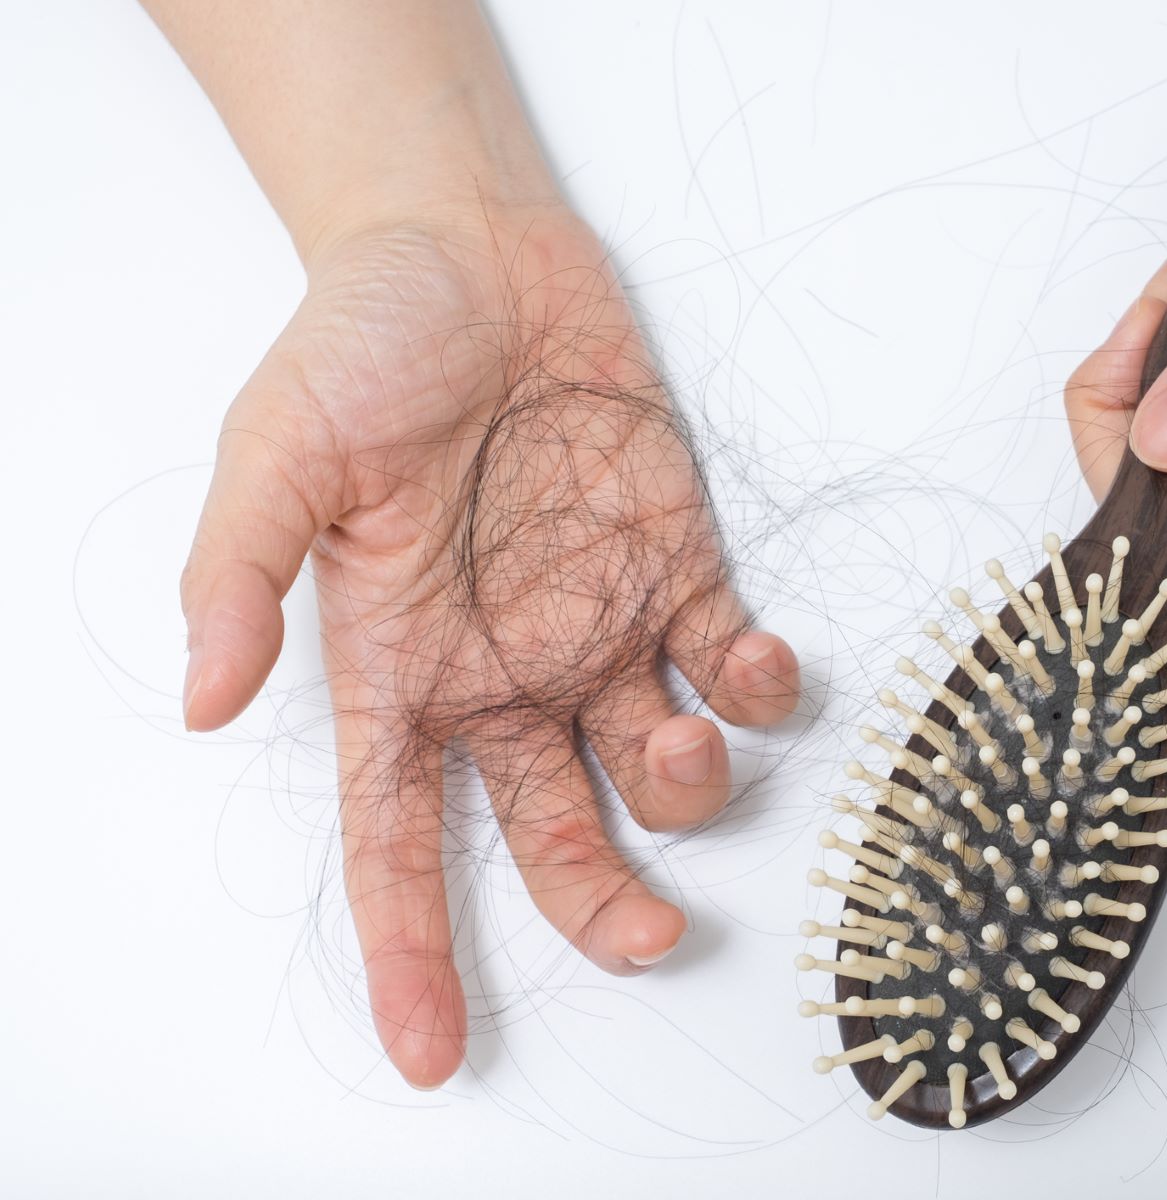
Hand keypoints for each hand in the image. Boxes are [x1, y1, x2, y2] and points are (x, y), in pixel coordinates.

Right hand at [179, 207, 801, 1086]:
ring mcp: (601, 626)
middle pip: (554, 838)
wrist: (474, 250)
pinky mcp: (680, 569)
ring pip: (657, 768)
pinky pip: (731, 666)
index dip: (411, 948)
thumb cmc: (365, 342)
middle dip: (602, 906)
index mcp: (402, 666)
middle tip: (651, 936)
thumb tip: (206, 703)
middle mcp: (507, 669)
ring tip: (681, 747)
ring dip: (686, 790)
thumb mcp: (275, 449)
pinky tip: (755, 670)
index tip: (430, 1051)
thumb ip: (240, 575)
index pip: (397, 839)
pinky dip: (760, 689)